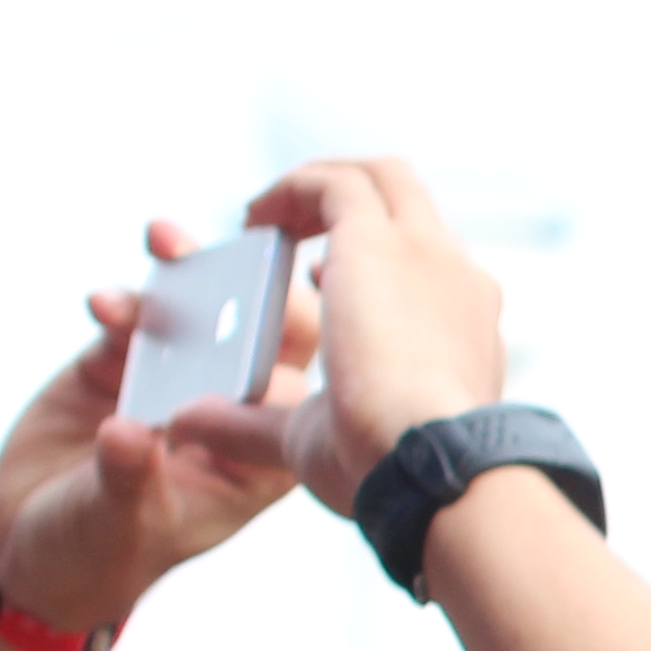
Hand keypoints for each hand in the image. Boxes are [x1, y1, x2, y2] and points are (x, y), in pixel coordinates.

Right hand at [0, 221, 319, 635]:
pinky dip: (121, 302)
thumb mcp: (117, 523)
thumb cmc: (99, 556)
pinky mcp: (116, 366)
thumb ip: (127, 476)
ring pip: (195, 315)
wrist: (31, 550)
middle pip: (257, 334)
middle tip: (230, 254)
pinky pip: (130, 321)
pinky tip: (103, 301)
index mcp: (257, 459)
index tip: (278, 306)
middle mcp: (223, 412)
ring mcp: (171, 382)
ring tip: (165, 242)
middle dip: (247, 286)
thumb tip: (129, 432)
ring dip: (183, 275)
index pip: (290, 392)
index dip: (291, 347)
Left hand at [205, 159, 505, 515]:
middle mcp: (457, 280)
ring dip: (317, 186)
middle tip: (294, 225)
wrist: (427, 466)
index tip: (323, 282)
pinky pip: (331, 185)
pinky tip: (251, 220)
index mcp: (465, 330)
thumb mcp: (313, 441)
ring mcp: (425, 253)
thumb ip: (251, 423)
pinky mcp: (376, 239)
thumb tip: (185, 424)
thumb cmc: (386, 471)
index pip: (428, 267)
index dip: (375, 264)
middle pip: (411, 202)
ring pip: (377, 178)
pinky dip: (289, 190)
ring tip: (265, 215)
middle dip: (352, 198)